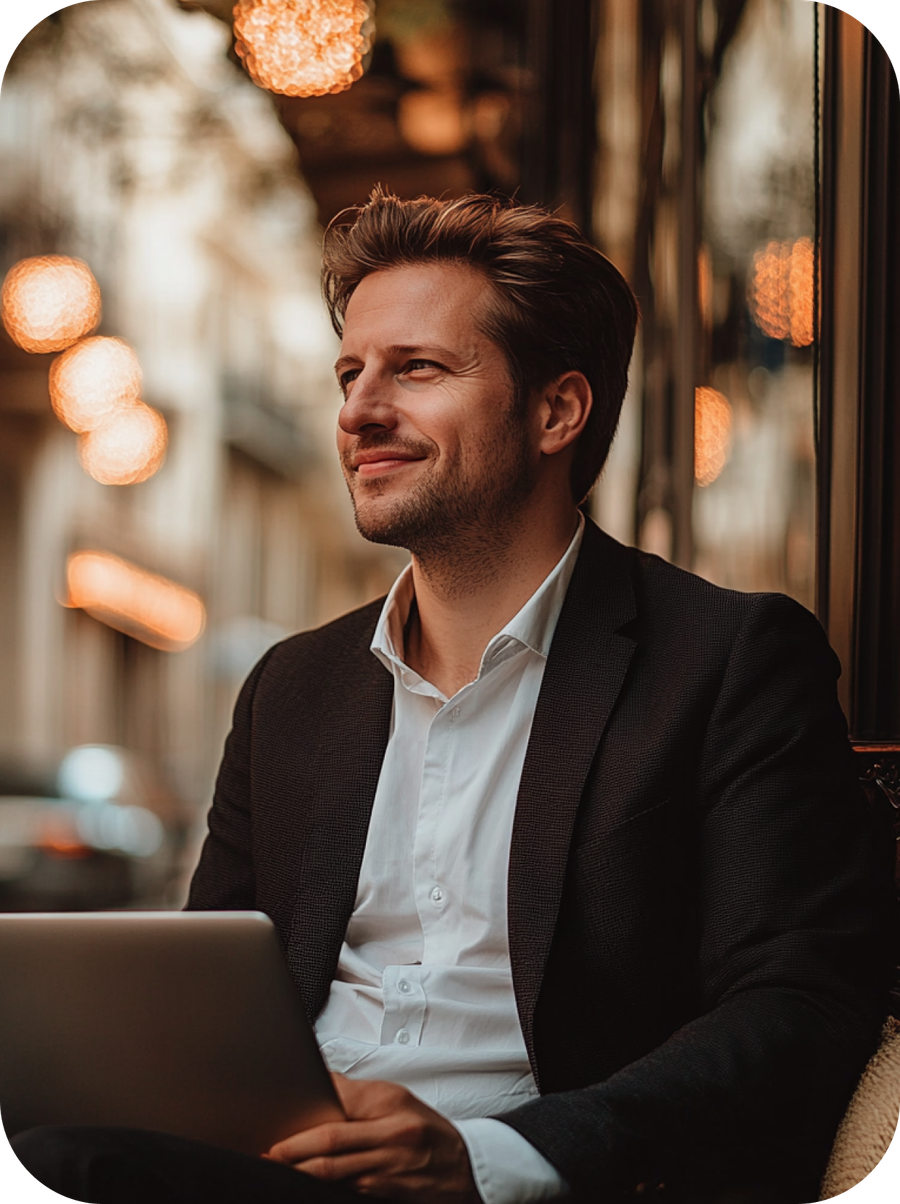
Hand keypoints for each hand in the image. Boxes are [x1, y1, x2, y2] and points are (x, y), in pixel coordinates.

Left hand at [264, 1073, 480, 1202]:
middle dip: (293, 1154)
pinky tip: (307, 1188)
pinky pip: (348, 1192)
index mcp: (390, 1108)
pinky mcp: (387, 1195)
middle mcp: (390, 1139)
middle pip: (331, 1148)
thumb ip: (358, 1093)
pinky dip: (325, 1190)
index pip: (340, 1109)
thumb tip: (322, 1082)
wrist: (466, 1167)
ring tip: (278, 1169)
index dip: (305, 1121)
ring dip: (303, 1174)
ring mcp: (388, 1172)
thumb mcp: (397, 1099)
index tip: (279, 1127)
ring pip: (334, 1175)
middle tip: (268, 1155)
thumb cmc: (425, 1129)